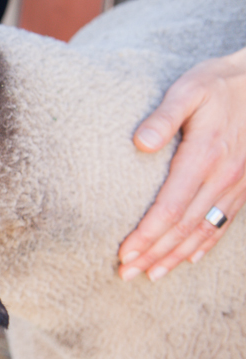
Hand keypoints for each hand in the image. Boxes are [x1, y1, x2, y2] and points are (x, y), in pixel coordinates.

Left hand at [118, 47, 245, 280]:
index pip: (171, 206)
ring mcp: (237, 184)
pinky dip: (204, 244)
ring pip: (204, 230)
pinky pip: (223, 222)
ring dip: (175, 256)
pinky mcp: (244, 185)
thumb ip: (164, 116)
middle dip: (154, 253)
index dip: (147, 234)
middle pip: (184, 226)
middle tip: (125, 274)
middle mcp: (224, 176)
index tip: (124, 253)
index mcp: (206, 154)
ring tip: (150, 275)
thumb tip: (141, 143)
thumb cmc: (218, 83)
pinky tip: (188, 258)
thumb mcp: (189, 89)